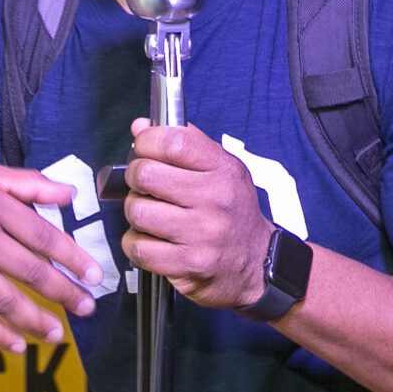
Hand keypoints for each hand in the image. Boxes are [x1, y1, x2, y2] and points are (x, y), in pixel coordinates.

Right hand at [0, 163, 105, 352]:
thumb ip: (27, 184)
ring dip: (35, 320)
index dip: (73, 257)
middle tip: (87, 307)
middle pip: (30, 270)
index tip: (94, 275)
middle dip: (64, 293)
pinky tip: (18, 344)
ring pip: (4, 299)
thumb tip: (70, 192)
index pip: (42, 234)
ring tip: (58, 333)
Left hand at [120, 121, 272, 311]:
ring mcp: (201, 234)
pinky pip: (138, 247)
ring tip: (150, 214)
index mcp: (223, 170)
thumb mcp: (222, 169)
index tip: (144, 148)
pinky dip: (136, 243)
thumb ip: (184, 143)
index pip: (174, 142)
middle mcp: (215, 200)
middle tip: (145, 185)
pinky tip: (151, 239)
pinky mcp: (187, 264)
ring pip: (137, 211)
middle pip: (146, 175)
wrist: (256, 263)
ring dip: (135, 212)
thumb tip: (140, 127)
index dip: (148, 141)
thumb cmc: (232, 212)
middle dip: (136, 178)